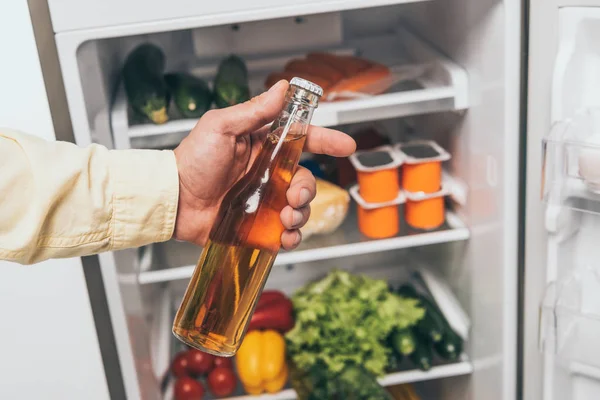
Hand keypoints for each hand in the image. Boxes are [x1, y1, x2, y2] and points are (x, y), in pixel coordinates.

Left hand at [173, 80, 355, 249]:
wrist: (173, 199)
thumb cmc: (191, 160)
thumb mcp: (221, 127)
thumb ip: (253, 111)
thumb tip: (283, 88)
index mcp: (262, 147)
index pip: (302, 140)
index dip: (327, 141)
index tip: (347, 145)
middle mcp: (267, 173)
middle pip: (306, 179)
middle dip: (308, 189)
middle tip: (294, 196)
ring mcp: (264, 201)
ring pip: (300, 208)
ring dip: (301, 214)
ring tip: (285, 219)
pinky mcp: (257, 226)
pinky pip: (285, 233)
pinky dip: (291, 237)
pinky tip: (285, 237)